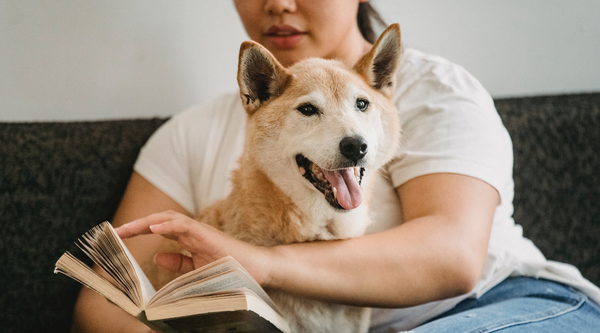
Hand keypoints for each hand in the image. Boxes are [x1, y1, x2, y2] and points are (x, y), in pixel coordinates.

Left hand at [115, 211, 271, 284]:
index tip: (118, 237)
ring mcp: (201, 232)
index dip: (139, 230)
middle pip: (160, 220)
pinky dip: (169, 224)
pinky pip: (186, 225)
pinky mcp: (209, 235)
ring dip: (147, 222)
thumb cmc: (231, 270)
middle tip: (115, 232)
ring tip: (127, 229)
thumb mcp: (197, 270)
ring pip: (169, 218)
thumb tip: (157, 255)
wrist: (257, 271)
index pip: (160, 228)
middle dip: (136, 225)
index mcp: (189, 239)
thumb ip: (179, 262)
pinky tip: (154, 228)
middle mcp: (193, 231)